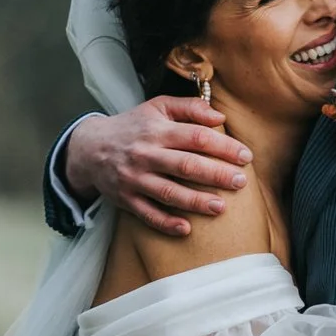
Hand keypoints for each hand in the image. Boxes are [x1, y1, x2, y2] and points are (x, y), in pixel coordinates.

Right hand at [63, 98, 252, 235]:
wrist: (89, 148)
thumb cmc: (133, 127)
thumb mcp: (157, 107)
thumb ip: (189, 108)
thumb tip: (220, 117)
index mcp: (157, 130)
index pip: (195, 137)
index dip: (223, 147)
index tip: (245, 156)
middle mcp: (146, 155)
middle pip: (185, 165)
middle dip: (216, 174)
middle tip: (240, 182)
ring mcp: (135, 179)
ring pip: (168, 192)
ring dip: (196, 201)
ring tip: (221, 207)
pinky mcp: (126, 199)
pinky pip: (147, 214)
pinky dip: (166, 223)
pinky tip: (186, 229)